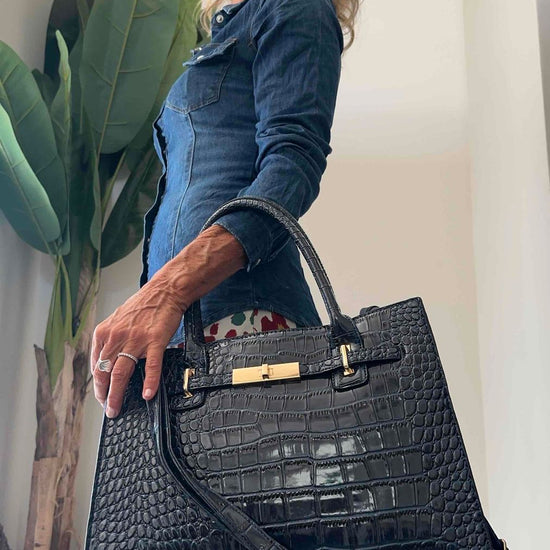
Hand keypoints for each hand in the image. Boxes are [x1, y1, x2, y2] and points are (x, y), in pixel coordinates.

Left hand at [90, 223, 246, 418]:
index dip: (97, 384)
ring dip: (117, 394)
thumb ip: (110, 339)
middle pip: (104, 372)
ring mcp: (136, 339)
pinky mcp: (155, 341)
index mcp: (105, 332)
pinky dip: (149, 382)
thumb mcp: (118, 319)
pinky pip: (151, 366)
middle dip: (103, 394)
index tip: (101, 395)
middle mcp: (117, 336)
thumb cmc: (144, 305)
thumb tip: (108, 361)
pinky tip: (148, 394)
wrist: (165, 291)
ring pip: (120, 373)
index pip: (96, 364)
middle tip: (108, 408)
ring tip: (117, 408)